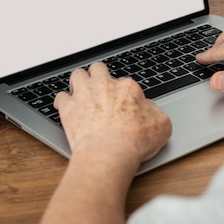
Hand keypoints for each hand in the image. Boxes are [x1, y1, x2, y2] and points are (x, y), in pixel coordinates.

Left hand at [54, 63, 171, 163]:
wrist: (108, 154)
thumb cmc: (134, 142)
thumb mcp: (161, 126)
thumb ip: (156, 112)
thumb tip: (149, 109)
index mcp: (128, 88)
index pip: (125, 82)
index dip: (124, 93)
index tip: (123, 104)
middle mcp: (105, 86)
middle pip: (98, 69)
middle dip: (98, 76)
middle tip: (100, 88)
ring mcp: (85, 95)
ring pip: (77, 75)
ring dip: (79, 83)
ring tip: (81, 92)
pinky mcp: (69, 108)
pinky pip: (61, 97)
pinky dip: (63, 102)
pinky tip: (67, 108)